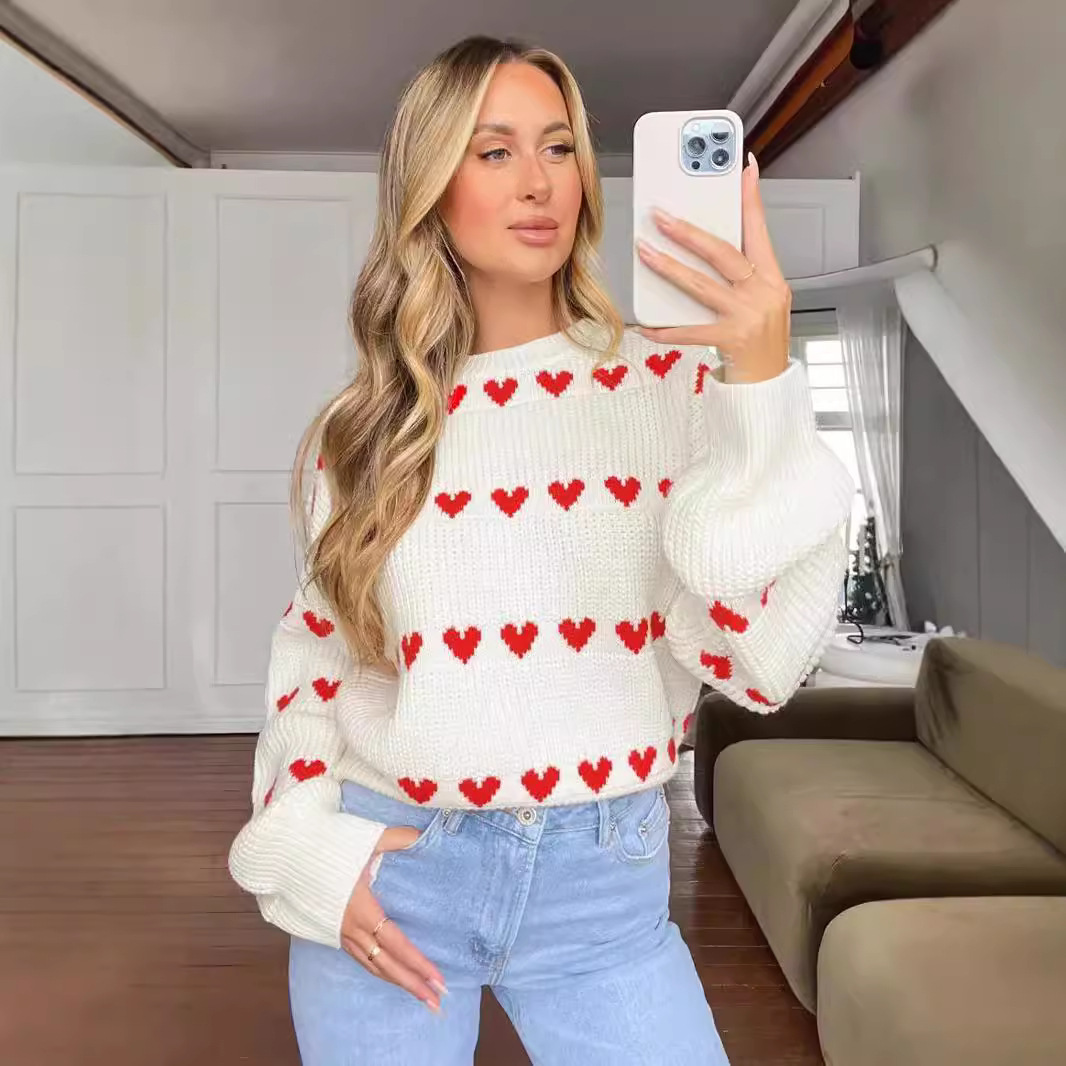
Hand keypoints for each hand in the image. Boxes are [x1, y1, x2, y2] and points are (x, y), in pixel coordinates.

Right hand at [341, 827, 447, 1011]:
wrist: (285, 855)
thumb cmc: (326, 846)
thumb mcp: (364, 839)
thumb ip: (396, 839)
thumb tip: (422, 836)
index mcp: (361, 909)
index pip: (396, 943)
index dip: (418, 963)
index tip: (438, 979)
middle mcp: (351, 928)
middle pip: (386, 965)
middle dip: (413, 984)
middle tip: (438, 1003)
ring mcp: (341, 933)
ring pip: (373, 967)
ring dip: (398, 982)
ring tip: (421, 995)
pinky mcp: (333, 932)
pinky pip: (361, 959)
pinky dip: (379, 971)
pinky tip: (391, 974)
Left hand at [635, 153, 790, 383]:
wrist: (770, 381)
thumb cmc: (762, 339)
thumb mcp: (765, 299)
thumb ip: (744, 273)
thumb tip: (708, 243)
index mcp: (772, 278)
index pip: (760, 230)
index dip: (751, 198)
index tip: (744, 168)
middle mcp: (762, 293)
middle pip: (723, 253)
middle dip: (689, 232)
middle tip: (661, 215)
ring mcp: (745, 317)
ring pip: (700, 285)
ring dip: (669, 267)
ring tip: (645, 251)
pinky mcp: (729, 340)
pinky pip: (689, 331)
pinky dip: (666, 329)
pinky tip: (646, 325)